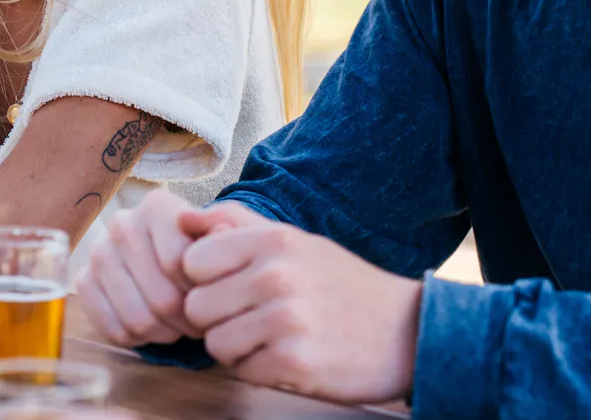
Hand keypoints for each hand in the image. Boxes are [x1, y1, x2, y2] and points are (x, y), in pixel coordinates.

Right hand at [74, 190, 207, 345]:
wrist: (170, 264)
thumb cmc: (200, 253)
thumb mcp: (222, 239)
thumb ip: (226, 234)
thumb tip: (219, 230)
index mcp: (157, 206)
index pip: (179, 265)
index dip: (201, 292)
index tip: (212, 295)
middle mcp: (122, 223)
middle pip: (162, 299)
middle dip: (186, 320)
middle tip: (197, 320)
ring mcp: (99, 252)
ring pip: (138, 319)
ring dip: (164, 332)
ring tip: (177, 324)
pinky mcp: (84, 281)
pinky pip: (113, 328)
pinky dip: (137, 338)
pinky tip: (151, 326)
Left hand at [179, 203, 421, 404]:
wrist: (408, 332)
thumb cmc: (338, 283)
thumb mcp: (292, 239)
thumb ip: (235, 223)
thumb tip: (182, 219)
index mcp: (271, 240)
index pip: (191, 262)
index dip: (204, 280)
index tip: (229, 287)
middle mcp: (275, 276)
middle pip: (196, 307)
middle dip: (216, 318)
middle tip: (250, 317)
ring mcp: (286, 321)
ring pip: (214, 343)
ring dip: (236, 347)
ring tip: (270, 337)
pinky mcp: (295, 363)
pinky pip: (242, 371)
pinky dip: (259, 369)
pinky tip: (288, 356)